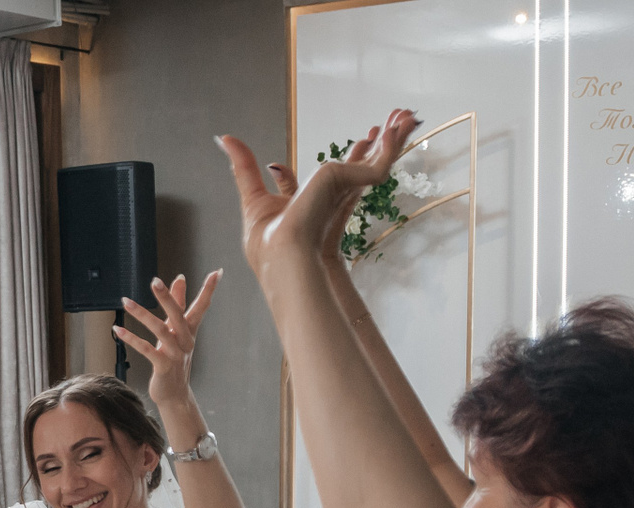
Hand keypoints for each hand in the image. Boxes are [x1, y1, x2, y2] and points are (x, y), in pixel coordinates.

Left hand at [115, 272, 219, 409]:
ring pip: (159, 330)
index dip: (209, 290)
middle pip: (178, 315)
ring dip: (141, 315)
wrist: (175, 394)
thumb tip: (179, 277)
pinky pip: (146, 350)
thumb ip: (178, 304)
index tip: (217, 272)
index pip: (201, 307)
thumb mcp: (175, 331)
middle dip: (167, 298)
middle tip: (155, 281)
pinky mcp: (163, 366)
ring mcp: (175, 354)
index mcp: (189, 331)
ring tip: (125, 302)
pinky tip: (117, 330)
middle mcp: (185, 341)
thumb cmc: (173, 359)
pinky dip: (131, 339)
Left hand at [218, 109, 417, 276]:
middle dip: (375, 144)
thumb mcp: (252, 200)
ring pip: (373, 164)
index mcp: (310, 206)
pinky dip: (388, 150)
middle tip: (394, 119)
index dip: (350, 159)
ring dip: (392, 139)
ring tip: (408, 115)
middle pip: (358, 166)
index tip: (365, 139)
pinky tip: (398, 132)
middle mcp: (330, 204)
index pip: (333, 179)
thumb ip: (246, 169)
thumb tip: (225, 138)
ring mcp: (343, 201)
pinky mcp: (351, 196)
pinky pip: (375, 170)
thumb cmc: (270, 249)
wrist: (290, 264)